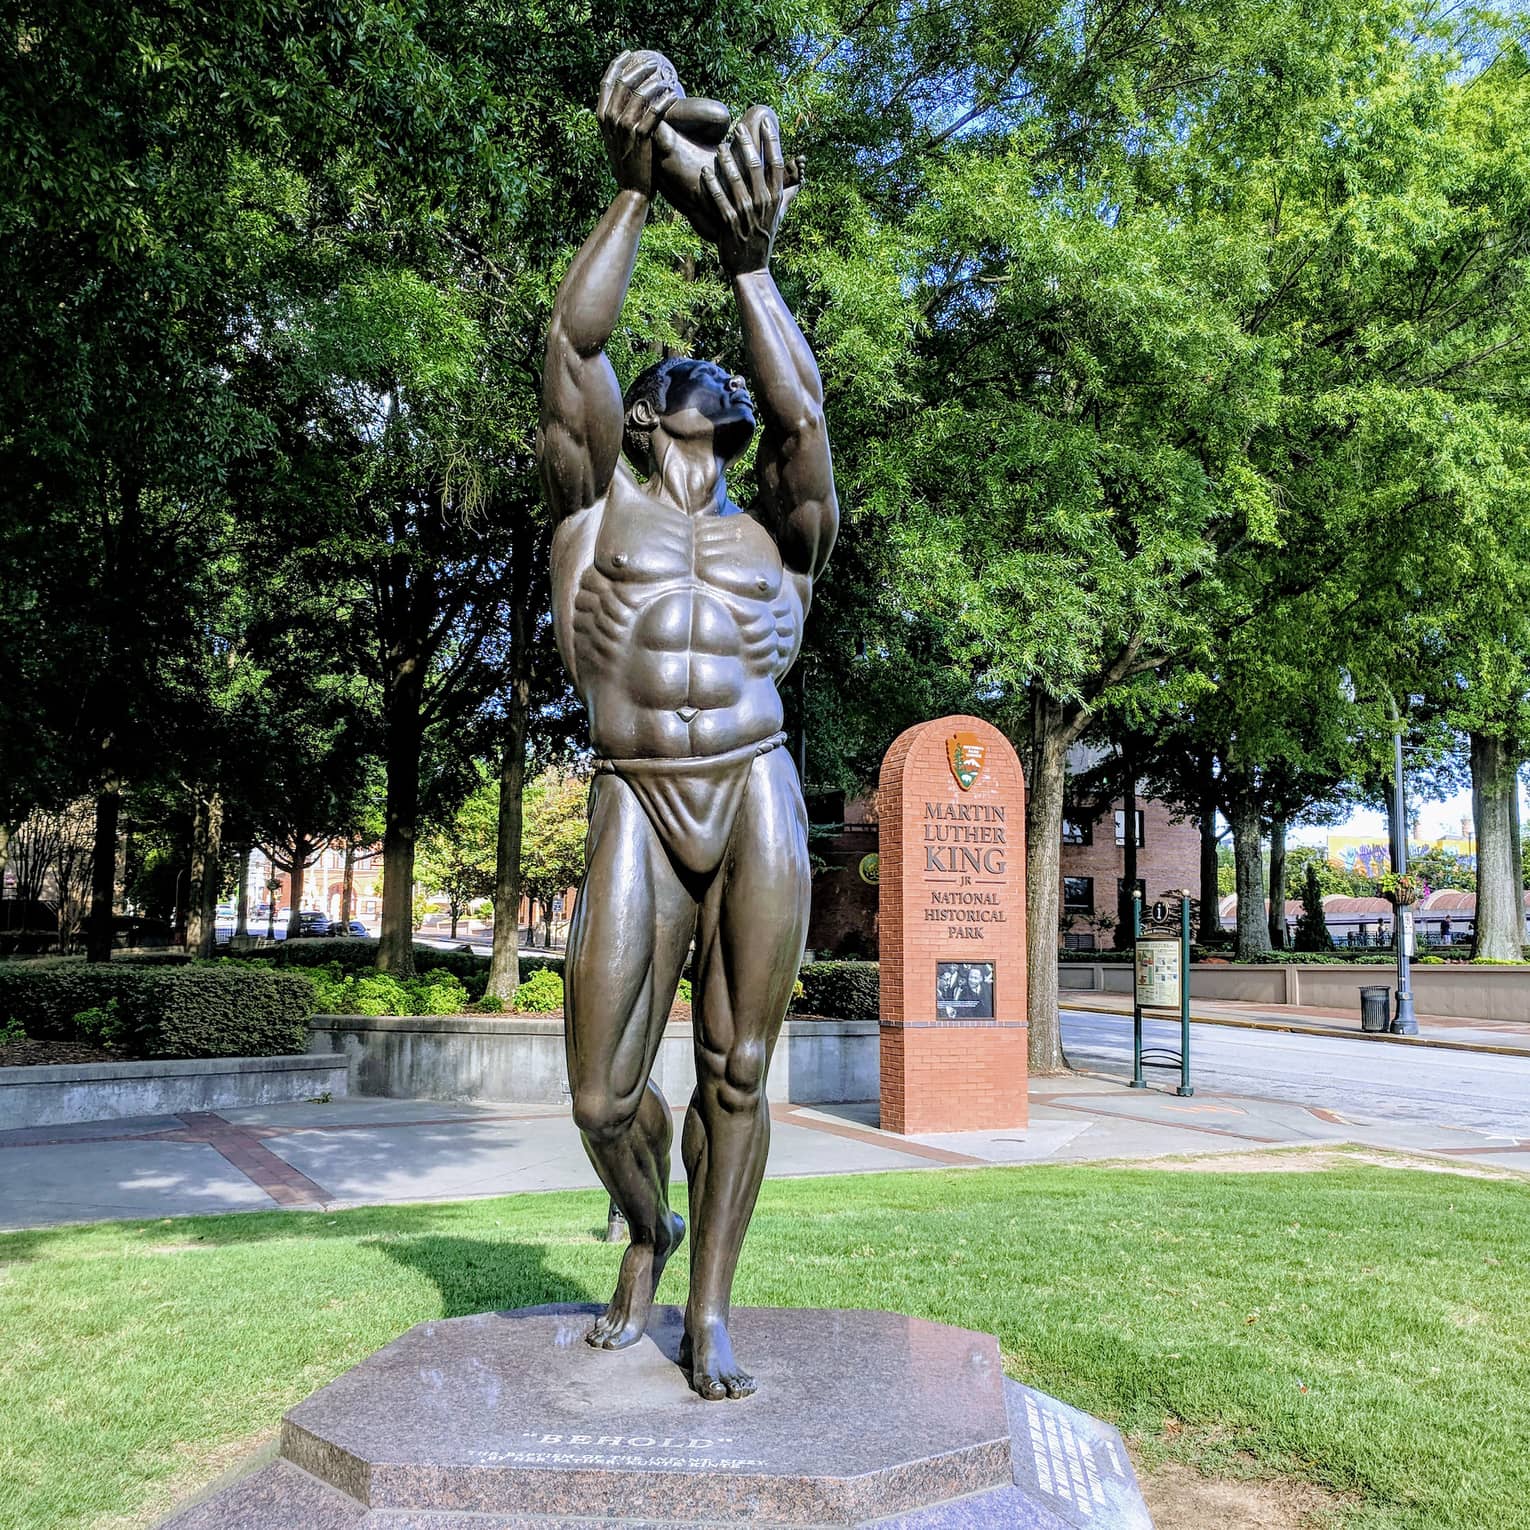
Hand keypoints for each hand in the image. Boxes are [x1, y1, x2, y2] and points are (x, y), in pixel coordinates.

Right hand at [597, 51, 679, 196]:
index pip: (606, 82)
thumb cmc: (628, 164)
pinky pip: (654, 111)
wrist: (631, 190)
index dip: (617, 65)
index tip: (629, 54)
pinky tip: (672, 96)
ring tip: (667, 79)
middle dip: (640, 69)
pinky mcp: (641, 137)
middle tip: (654, 64)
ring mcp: (625, 128)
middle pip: (624, 82)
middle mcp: (610, 120)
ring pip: (640, 94)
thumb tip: (630, 100)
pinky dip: (664, 100)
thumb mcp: (616, 139)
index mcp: (602, 118)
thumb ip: (619, 119)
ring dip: (655, 82)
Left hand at [702, 106, 801, 274]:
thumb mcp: (780, 215)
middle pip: (755, 166)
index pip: (776, 164)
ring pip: (735, 180)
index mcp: (776, 199)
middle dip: (746, 144)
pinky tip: (705, 171)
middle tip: (738, 127)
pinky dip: (712, 184)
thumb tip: (800, 173)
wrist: (751, 267)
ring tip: (719, 147)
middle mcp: (762, 204)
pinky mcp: (729, 224)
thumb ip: (788, 193)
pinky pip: (719, 199)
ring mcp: (746, 214)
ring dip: (726, 161)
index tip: (766, 123)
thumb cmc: (765, 238)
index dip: (771, 141)